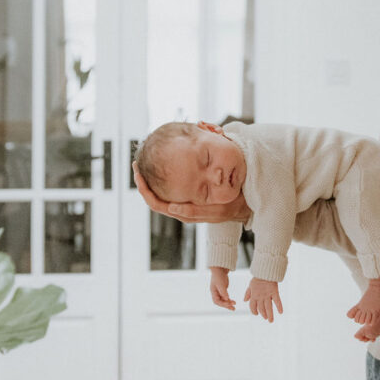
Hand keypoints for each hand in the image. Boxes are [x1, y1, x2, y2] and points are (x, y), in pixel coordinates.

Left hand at [132, 161, 248, 222]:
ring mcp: (183, 205)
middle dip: (143, 183)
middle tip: (136, 166)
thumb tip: (172, 208)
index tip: (138, 174)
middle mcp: (180, 210)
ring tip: (144, 166)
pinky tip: (161, 170)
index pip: (156, 204)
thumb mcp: (216, 209)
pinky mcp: (188, 199)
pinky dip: (162, 182)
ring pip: (160, 195)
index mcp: (183, 213)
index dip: (144, 190)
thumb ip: (195, 211)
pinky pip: (169, 192)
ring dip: (151, 182)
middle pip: (153, 199)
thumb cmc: (231, 207)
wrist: (243, 206)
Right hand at [210, 267, 235, 310]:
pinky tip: (234, 302)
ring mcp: (219, 292)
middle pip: (220, 302)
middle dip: (226, 306)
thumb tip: (227, 299)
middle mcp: (215, 293)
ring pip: (223, 301)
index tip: (229, 304)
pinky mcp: (223, 291)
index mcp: (213, 292)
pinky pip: (226, 298)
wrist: (220, 269)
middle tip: (233, 308)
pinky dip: (229, 300)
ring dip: (228, 304)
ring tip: (234, 308)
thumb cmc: (219, 276)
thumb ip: (223, 291)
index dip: (222, 304)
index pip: (216, 301)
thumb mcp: (220, 283)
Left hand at [244, 278, 282, 322]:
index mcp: (254, 295)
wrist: (265, 271)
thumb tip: (245, 300)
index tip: (256, 314)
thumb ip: (248, 293)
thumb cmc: (258, 278)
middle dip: (263, 314)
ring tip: (271, 321)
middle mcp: (260, 296)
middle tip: (266, 319)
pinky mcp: (274, 292)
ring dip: (270, 315)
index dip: (254, 311)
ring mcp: (268, 295)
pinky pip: (277, 300)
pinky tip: (281, 312)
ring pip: (268, 307)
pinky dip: (279, 306)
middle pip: (261, 308)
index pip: (252, 306)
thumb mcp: (250, 285)